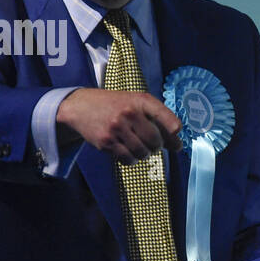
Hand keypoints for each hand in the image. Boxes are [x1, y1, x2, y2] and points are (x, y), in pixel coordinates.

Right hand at [56, 87, 181, 163]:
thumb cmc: (116, 105)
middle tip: (152, 144)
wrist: (81, 107)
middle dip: (157, 146)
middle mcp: (128, 113)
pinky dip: (132, 159)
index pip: (163, 115)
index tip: (176, 132)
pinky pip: (128, 159)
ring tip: (139, 146)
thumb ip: (159, 120)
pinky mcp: (106, 142)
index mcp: (140, 101)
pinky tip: (128, 151)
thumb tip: (178, 146)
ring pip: (143, 152)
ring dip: (145, 154)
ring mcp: (116, 128)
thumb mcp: (137, 104)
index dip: (173, 126)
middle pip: (155, 141)